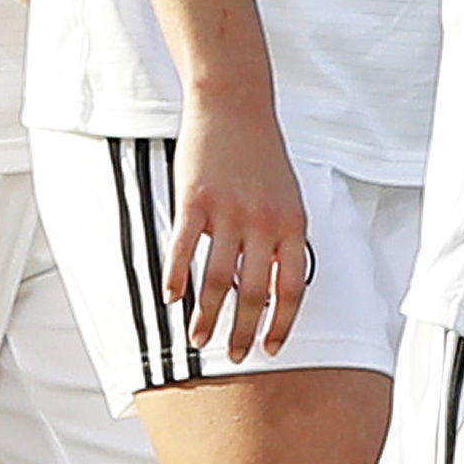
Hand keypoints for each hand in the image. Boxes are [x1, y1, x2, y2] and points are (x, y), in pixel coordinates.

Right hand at [168, 97, 314, 358]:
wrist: (235, 106)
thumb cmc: (262, 157)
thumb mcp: (288, 199)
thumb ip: (284, 242)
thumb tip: (275, 292)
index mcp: (293, 224)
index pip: (291, 289)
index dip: (280, 324)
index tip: (270, 349)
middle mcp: (263, 222)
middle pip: (253, 293)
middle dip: (242, 332)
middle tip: (233, 356)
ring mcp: (228, 212)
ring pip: (217, 280)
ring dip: (207, 317)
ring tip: (198, 340)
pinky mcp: (194, 200)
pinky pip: (183, 249)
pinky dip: (175, 278)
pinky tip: (170, 299)